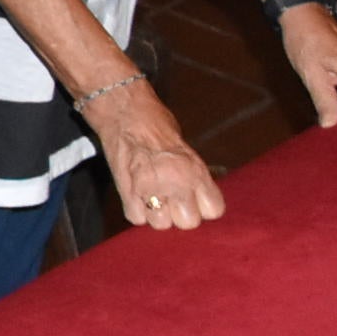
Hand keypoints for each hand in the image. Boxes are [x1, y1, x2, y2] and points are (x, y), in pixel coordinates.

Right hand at [88, 85, 224, 228]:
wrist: (123, 110)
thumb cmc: (155, 124)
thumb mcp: (186, 149)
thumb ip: (194, 177)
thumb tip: (198, 199)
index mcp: (195, 170)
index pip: (214, 210)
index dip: (204, 207)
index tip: (196, 200)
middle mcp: (176, 182)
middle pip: (188, 223)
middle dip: (180, 214)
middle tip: (172, 198)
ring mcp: (150, 188)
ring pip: (160, 224)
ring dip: (156, 214)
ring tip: (152, 197)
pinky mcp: (126, 191)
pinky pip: (136, 218)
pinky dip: (136, 210)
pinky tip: (137, 195)